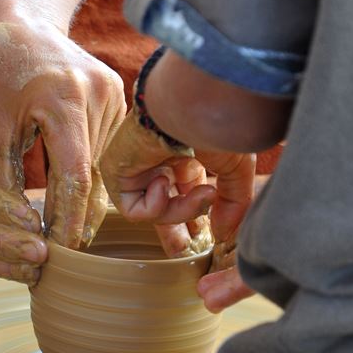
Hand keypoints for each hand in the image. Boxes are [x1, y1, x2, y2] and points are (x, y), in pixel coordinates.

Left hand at [0, 18, 125, 248]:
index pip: (75, 177)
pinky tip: (75, 202)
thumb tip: (13, 227)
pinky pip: (104, 150)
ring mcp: (115, 98)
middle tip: (61, 258)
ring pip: (102, 167)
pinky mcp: (119, 100)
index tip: (57, 254)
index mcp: (66, 101)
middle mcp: (101, 99)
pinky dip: (89, 176)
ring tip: (65, 237)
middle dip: (77, 219)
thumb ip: (1, 175)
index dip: (67, 220)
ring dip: (84, 201)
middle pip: (94, 176)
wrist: (22, 19)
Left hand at [100, 110, 256, 310]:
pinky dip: (155, 206)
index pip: (184, 189)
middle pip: (161, 203)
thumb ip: (232, 203)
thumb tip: (223, 235)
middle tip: (183, 248)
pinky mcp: (116, 171)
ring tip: (202, 195)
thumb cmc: (220, 125)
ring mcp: (136, 164)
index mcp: (186, 150)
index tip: (207, 234)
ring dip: (180, 212)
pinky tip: (165, 180)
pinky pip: (134, 210)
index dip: (193, 212)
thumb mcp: (236, 169)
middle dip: (174, 228)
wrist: (195, 103)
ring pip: (154, 211)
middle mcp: (159, 157)